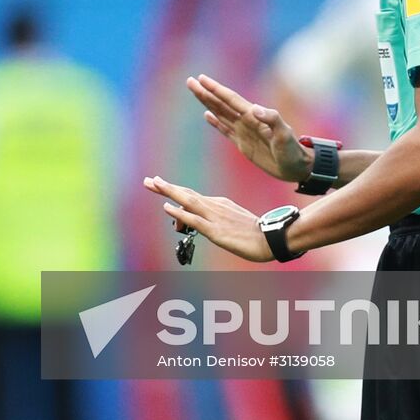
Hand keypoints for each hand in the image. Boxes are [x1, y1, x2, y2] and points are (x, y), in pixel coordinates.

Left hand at [143, 176, 272, 262]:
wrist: (271, 238)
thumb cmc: (253, 232)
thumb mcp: (231, 221)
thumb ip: (214, 221)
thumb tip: (198, 224)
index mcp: (218, 204)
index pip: (191, 196)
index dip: (174, 190)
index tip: (158, 183)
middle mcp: (214, 206)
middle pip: (186, 194)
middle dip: (166, 187)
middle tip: (149, 180)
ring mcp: (214, 217)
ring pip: (188, 201)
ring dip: (170, 192)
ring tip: (154, 184)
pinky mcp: (216, 230)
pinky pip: (195, 220)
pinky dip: (180, 213)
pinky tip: (168, 208)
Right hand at [187, 74, 309, 182]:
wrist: (296, 167)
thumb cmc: (293, 151)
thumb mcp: (284, 135)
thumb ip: (272, 119)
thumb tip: (254, 108)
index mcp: (253, 116)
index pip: (230, 99)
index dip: (215, 89)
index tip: (201, 79)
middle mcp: (246, 121)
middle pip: (221, 103)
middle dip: (205, 92)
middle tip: (190, 81)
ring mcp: (244, 131)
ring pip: (220, 113)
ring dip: (207, 103)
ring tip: (195, 91)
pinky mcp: (243, 143)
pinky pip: (225, 129)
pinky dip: (215, 122)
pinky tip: (207, 115)